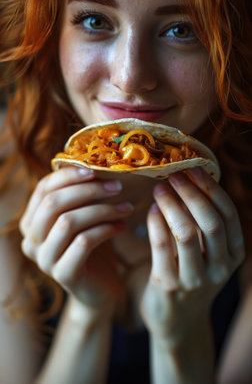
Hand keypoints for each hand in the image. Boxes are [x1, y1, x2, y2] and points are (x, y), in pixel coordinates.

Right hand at [20, 166, 132, 310]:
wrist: (99, 290)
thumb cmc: (92, 248)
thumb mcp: (81, 218)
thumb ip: (77, 197)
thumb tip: (92, 161)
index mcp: (31, 222)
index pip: (43, 189)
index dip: (68, 175)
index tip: (95, 169)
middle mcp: (31, 241)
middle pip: (53, 203)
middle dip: (87, 190)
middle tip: (117, 186)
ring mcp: (44, 260)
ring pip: (69, 222)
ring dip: (102, 209)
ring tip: (126, 207)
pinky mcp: (64, 274)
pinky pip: (84, 242)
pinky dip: (107, 229)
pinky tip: (123, 226)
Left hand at [140, 167, 244, 345]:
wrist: (178, 321)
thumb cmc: (193, 275)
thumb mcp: (210, 252)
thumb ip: (205, 222)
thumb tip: (192, 179)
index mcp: (234, 253)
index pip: (228, 214)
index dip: (210, 188)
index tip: (193, 169)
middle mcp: (220, 267)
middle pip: (210, 221)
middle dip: (191, 192)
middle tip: (174, 175)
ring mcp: (195, 279)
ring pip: (185, 232)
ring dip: (171, 205)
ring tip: (159, 189)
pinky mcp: (168, 285)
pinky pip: (161, 246)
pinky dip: (155, 222)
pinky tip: (151, 210)